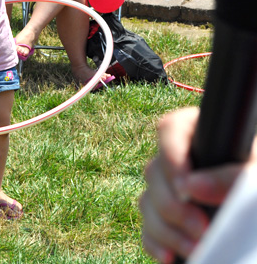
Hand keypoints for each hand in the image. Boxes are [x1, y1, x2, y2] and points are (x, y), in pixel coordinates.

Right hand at [139, 108, 256, 262]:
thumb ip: (232, 175)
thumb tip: (192, 188)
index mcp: (199, 133)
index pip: (170, 130)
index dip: (172, 158)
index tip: (186, 189)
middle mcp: (178, 157)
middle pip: (154, 172)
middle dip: (173, 206)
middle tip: (201, 228)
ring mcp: (169, 187)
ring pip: (148, 202)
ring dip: (167, 230)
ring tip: (196, 248)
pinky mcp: (165, 217)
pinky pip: (147, 229)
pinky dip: (156, 244)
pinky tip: (171, 257)